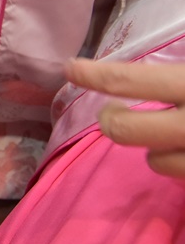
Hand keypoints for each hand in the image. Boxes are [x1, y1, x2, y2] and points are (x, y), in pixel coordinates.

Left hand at [69, 58, 184, 178]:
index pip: (126, 81)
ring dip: (155, 147)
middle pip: (123, 129)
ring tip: (173, 132)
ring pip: (155, 161)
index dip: (91, 75)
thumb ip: (175, 73)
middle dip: (111, 119)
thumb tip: (152, 70)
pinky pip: (179, 175)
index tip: (71, 68)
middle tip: (114, 109)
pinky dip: (181, 162)